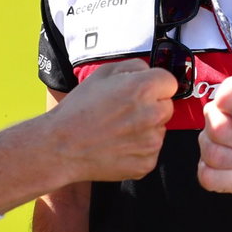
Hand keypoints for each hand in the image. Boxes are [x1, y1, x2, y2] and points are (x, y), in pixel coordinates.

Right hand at [52, 59, 176, 179]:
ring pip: (159, 129)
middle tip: (125, 111)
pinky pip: (151, 151)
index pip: (170, 82)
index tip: (142, 91)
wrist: (60, 147)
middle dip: (152, 106)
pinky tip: (117, 145)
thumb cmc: (78, 109)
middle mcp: (151, 115)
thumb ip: (133, 67)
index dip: (155, 85)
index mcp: (142, 89)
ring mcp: (151, 143)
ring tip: (118, 129)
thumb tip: (149, 72)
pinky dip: (138, 148)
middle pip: (167, 106)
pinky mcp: (147, 164)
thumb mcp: (102, 74)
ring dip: (146, 128)